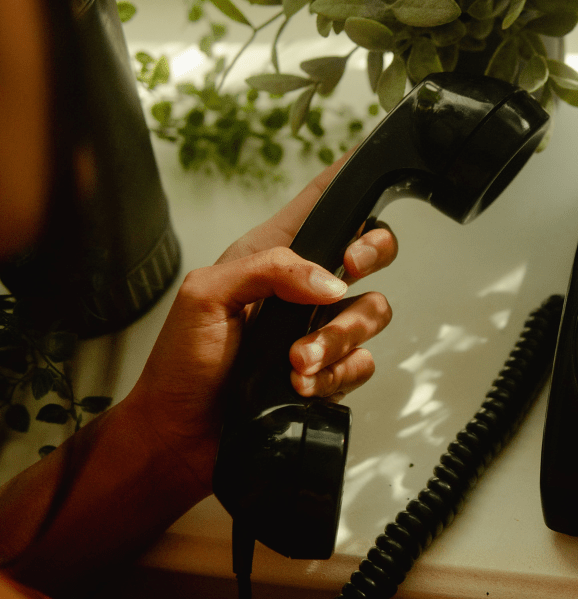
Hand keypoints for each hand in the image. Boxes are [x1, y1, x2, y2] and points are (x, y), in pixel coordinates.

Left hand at [124, 152, 397, 491]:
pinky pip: (363, 363)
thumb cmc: (182, 364)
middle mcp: (305, 287)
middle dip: (371, 255)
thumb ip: (269, 270)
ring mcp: (321, 330)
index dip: (350, 179)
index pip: (322, 202)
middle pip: (373, 249)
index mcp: (273, 254)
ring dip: (337, 339)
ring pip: (373, 312)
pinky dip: (336, 375)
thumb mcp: (206, 296)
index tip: (371, 163)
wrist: (183, 435)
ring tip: (297, 362)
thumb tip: (331, 280)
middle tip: (348, 272)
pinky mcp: (331, 371)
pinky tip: (301, 385)